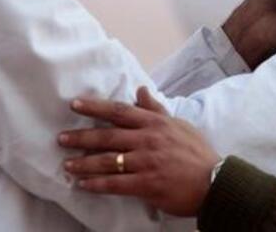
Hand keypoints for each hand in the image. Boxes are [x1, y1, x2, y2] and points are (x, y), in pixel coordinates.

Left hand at [58, 87, 219, 216]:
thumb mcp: (178, 124)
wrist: (214, 182)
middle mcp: (148, 140)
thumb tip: (140, 90)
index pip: (119, 110)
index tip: (75, 104)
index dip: (95, 107)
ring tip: (67, 164)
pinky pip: (116, 184)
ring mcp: (146, 162)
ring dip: (84, 163)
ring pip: (108, 160)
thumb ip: (156, 109)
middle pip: (108, 135)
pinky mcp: (147, 184)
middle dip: (81, 137)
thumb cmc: (196, 153)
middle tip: (61, 138)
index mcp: (154, 123)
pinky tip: (83, 184)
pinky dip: (97, 184)